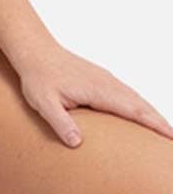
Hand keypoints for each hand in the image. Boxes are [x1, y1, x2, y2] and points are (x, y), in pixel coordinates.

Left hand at [15, 42, 172, 147]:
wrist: (34, 51)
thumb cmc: (37, 77)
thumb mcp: (43, 102)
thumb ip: (60, 122)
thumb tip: (77, 142)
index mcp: (98, 90)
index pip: (133, 110)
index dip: (153, 124)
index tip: (171, 136)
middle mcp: (107, 83)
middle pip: (141, 104)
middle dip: (160, 122)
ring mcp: (105, 79)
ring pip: (136, 98)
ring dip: (152, 114)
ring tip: (165, 133)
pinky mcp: (101, 79)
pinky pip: (127, 94)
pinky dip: (140, 106)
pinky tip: (142, 115)